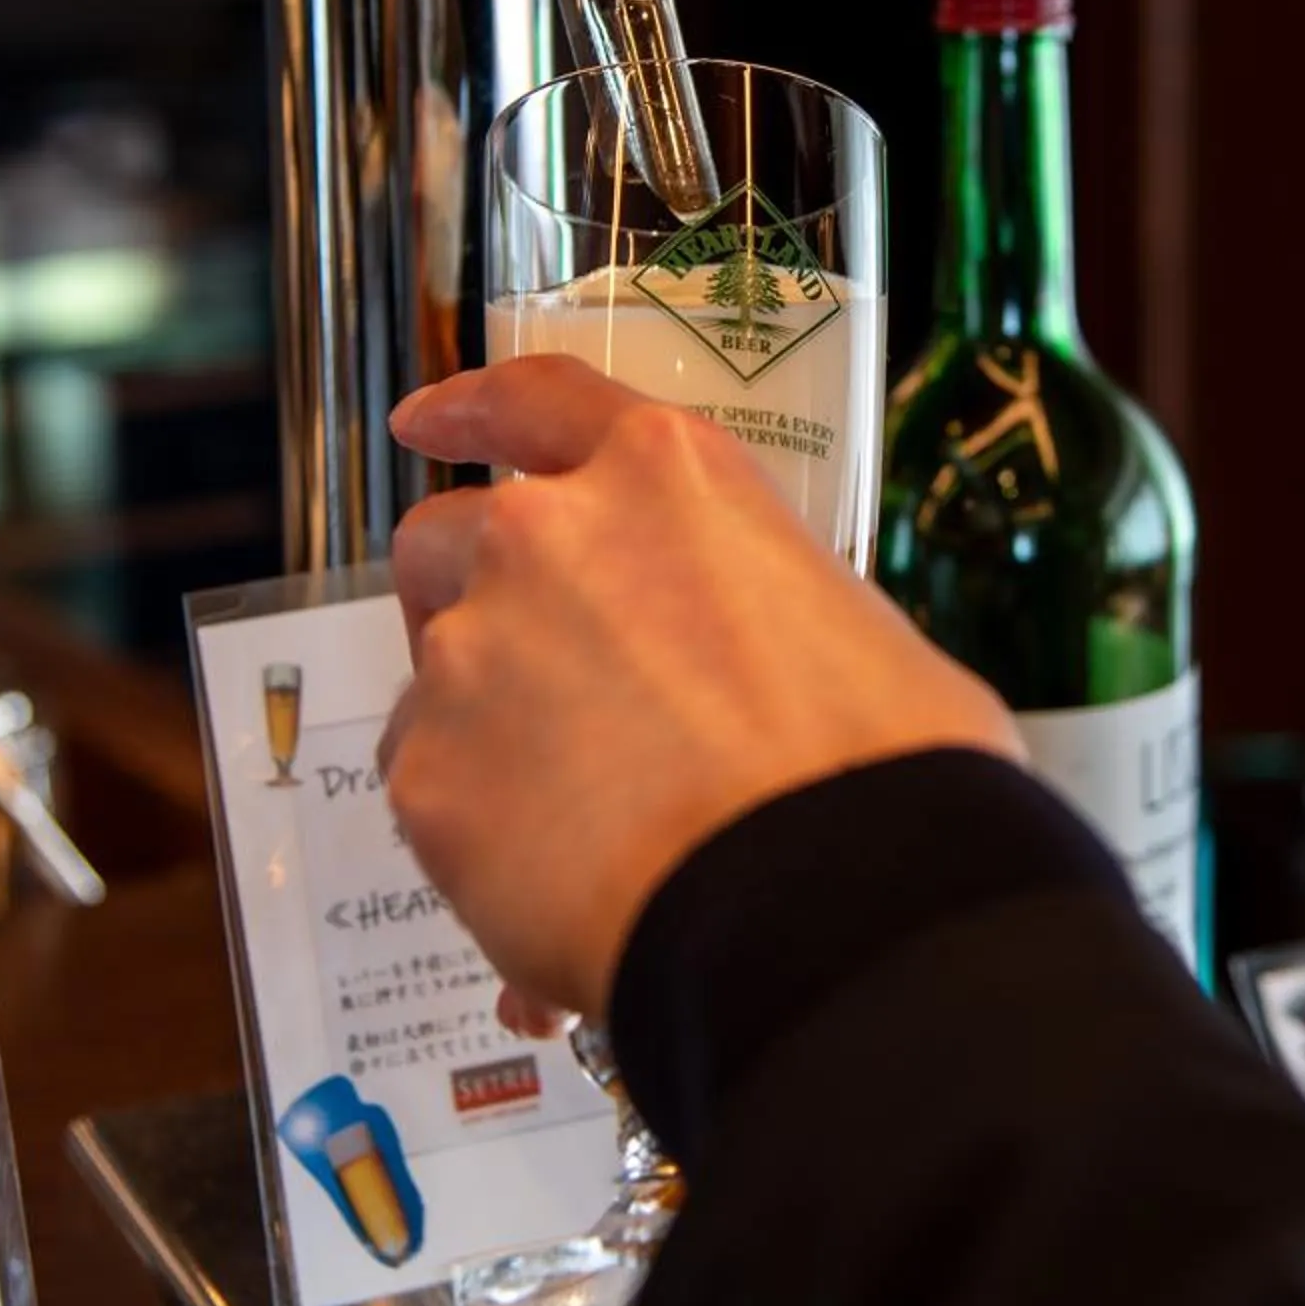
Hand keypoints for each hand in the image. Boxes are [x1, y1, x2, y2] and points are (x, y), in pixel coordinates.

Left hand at [381, 356, 1022, 1014]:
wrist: (820, 905)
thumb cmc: (878, 770)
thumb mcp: (844, 629)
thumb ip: (753, 615)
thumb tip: (747, 682)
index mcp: (665, 478)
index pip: (537, 401)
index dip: (472, 410)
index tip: (426, 424)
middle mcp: (547, 538)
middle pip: (446, 539)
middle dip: (460, 593)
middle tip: (519, 670)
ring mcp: (473, 652)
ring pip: (434, 681)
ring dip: (486, 734)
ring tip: (578, 828)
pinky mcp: (428, 774)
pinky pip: (434, 799)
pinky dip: (478, 839)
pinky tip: (556, 896)